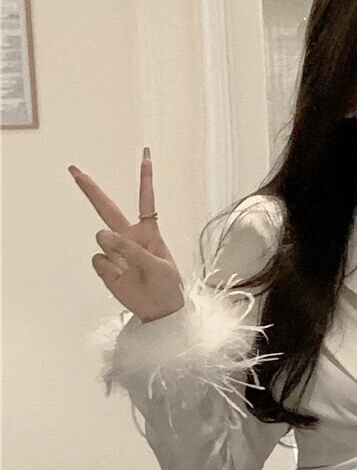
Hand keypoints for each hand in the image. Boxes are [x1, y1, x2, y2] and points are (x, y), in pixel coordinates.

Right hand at [69, 151, 185, 322]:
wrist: (160, 311)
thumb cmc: (167, 286)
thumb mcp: (159, 266)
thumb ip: (133, 250)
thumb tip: (102, 235)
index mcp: (149, 232)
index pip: (146, 201)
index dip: (145, 180)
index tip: (146, 157)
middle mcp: (129, 238)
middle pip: (107, 209)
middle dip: (91, 190)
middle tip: (75, 171)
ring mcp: (115, 252)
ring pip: (103, 240)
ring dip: (114, 250)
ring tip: (130, 269)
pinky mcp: (105, 267)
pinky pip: (98, 260)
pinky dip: (108, 269)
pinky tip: (120, 278)